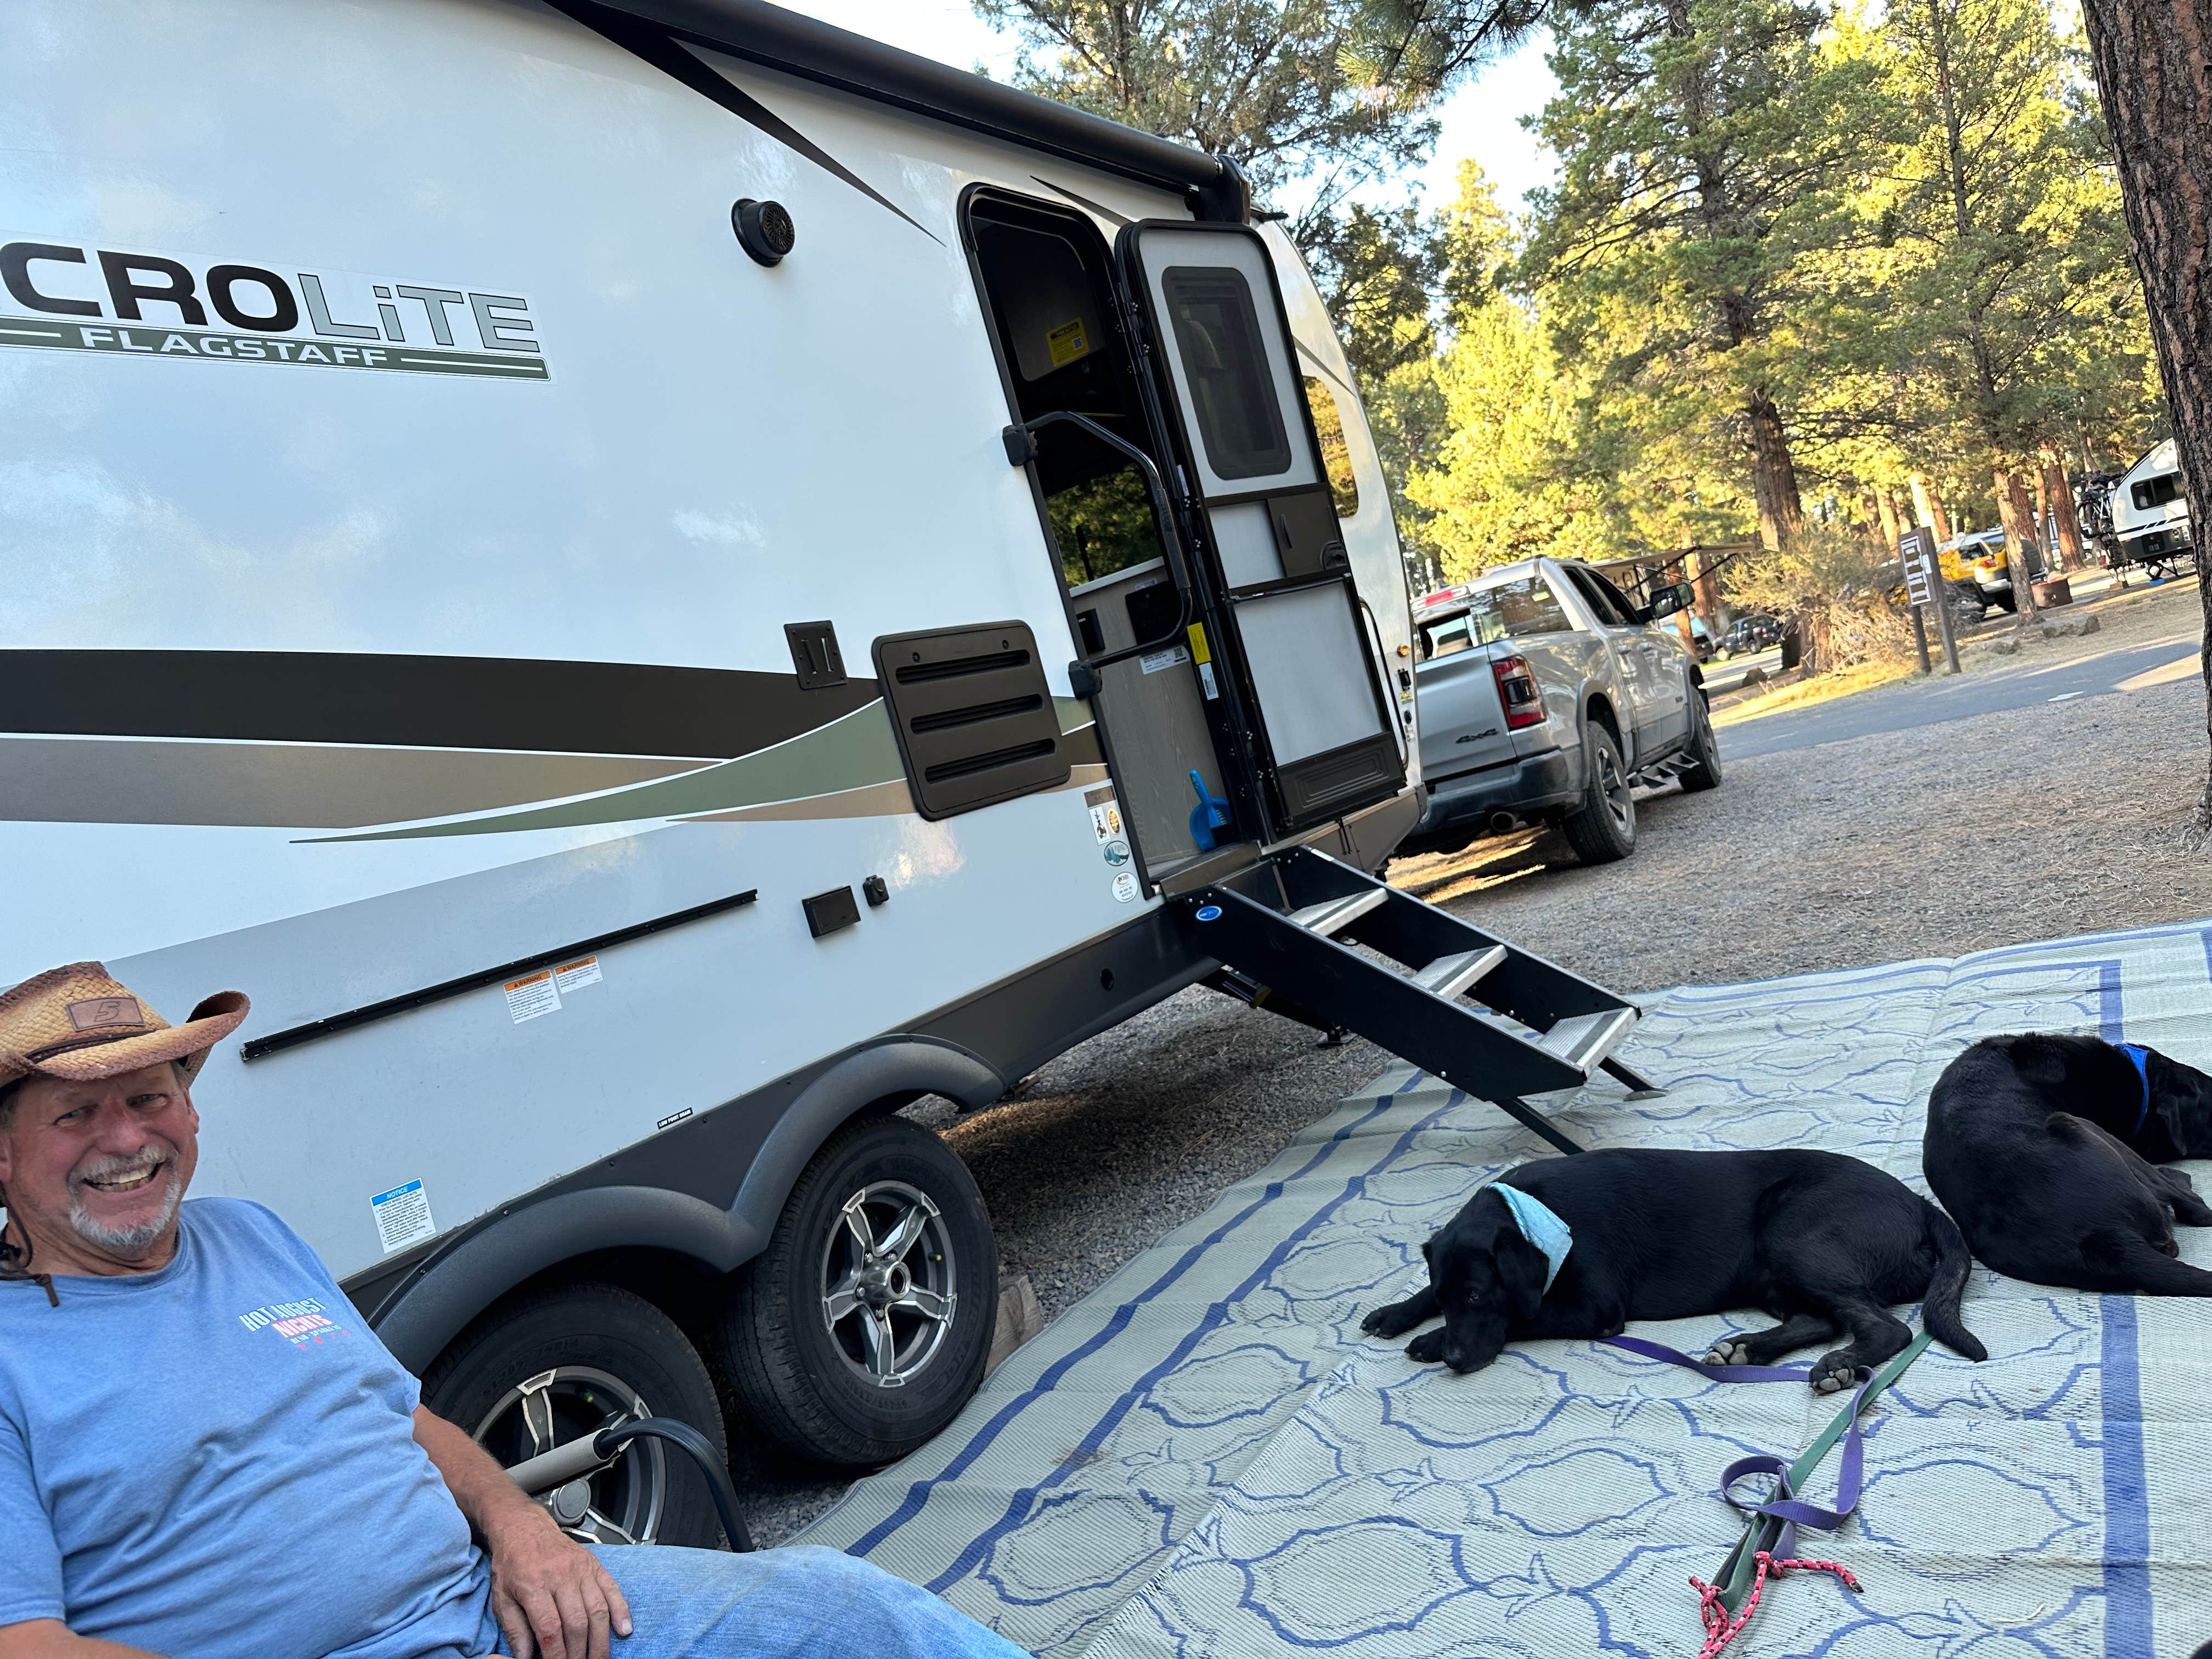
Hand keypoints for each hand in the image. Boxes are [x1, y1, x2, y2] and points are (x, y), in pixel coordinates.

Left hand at [483, 1507, 632, 1658]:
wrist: (524, 1528)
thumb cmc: (511, 1564)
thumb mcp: (502, 1598)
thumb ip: (515, 1630)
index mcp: (533, 1585)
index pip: (550, 1628)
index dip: (557, 1654)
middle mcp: (560, 1576)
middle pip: (577, 1622)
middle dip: (579, 1652)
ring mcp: (581, 1569)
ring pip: (597, 1610)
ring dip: (600, 1640)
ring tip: (599, 1658)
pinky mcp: (594, 1565)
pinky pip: (612, 1589)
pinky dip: (621, 1611)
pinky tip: (623, 1630)